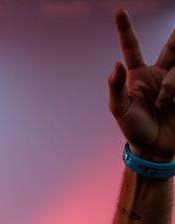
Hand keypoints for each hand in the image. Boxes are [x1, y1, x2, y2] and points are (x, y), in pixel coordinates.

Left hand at [110, 10, 174, 160]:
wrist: (155, 149)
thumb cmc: (134, 130)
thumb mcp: (120, 111)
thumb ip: (116, 88)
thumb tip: (116, 66)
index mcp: (139, 75)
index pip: (132, 47)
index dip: (125, 29)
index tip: (119, 11)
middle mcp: (160, 72)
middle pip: (172, 45)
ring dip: (171, 86)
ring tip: (165, 103)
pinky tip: (173, 102)